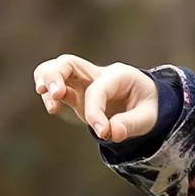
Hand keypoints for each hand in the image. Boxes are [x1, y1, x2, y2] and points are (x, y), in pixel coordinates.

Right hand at [33, 54, 160, 141]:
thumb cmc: (146, 105)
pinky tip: (52, 108)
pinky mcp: (75, 93)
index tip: (102, 133)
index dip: (96, 111)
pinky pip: (55, 87)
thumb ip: (131, 124)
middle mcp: (96, 73)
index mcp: (117, 74)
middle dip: (56, 76)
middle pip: (68, 62)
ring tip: (50, 105)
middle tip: (57, 96)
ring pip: (55, 69)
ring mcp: (83, 81)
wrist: (143, 100)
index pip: (98, 89)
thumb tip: (113, 133)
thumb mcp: (148, 116)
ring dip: (46, 82)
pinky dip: (48, 94)